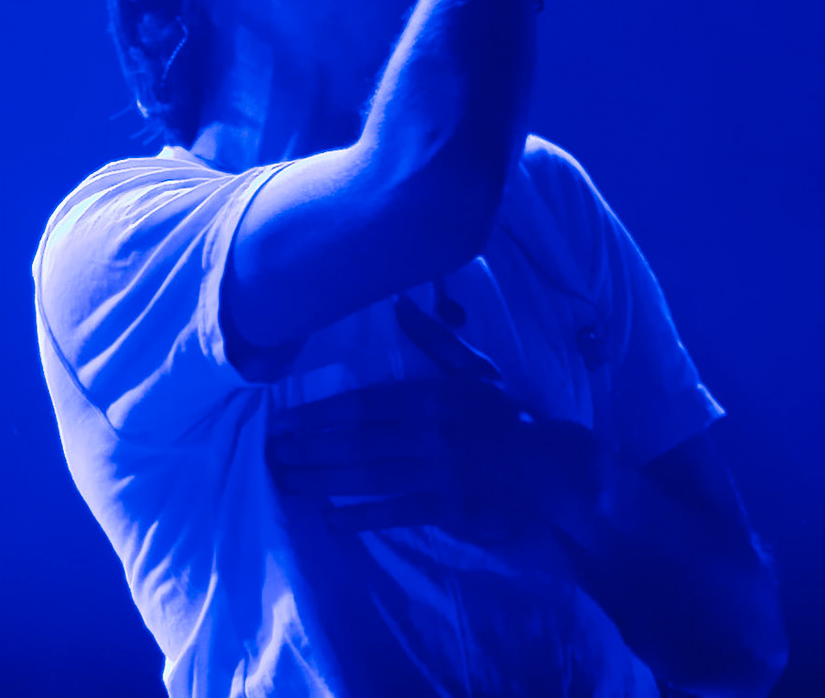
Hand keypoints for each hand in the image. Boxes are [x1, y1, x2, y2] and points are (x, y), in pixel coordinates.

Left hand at [266, 298, 603, 541]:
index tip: (284, 420)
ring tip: (286, 479)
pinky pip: (395, 511)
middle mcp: (430, 432)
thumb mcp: (477, 370)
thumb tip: (400, 305)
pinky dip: (361, 516)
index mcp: (434, 396)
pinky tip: (330, 519)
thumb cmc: (511, 415)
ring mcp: (437, 471)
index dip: (321, 413)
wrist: (553, 465)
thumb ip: (436, 341)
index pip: (366, 403)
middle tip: (271, 453)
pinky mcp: (447, 506)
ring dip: (323, 478)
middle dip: (309, 447)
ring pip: (368, 474)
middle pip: (357, 440)